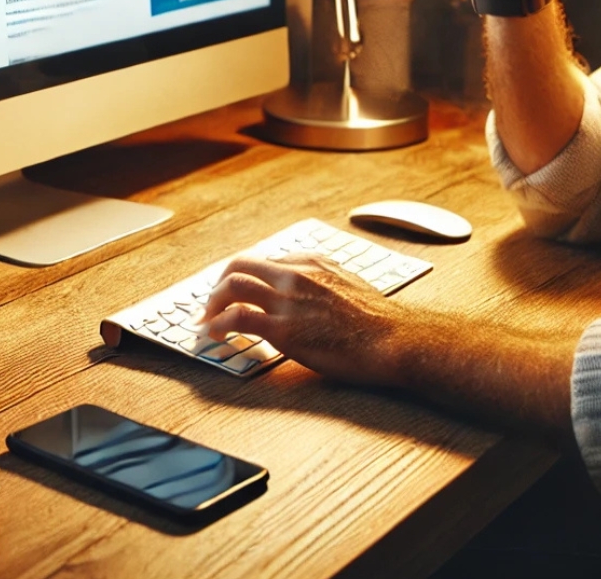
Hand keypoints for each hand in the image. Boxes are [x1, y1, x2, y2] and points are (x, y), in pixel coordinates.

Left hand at [197, 253, 406, 387]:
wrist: (394, 339)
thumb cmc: (379, 321)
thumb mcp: (349, 285)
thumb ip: (323, 282)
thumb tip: (308, 292)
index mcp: (312, 262)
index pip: (264, 261)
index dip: (245, 279)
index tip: (237, 294)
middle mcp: (296, 274)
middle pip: (239, 264)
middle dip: (218, 284)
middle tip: (212, 305)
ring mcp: (288, 300)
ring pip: (232, 285)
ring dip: (212, 303)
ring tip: (206, 321)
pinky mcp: (284, 328)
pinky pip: (238, 317)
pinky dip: (218, 324)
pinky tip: (215, 335)